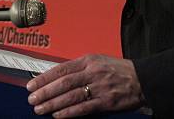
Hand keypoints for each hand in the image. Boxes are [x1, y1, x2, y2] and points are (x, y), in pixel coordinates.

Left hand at [26, 54, 144, 116]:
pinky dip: (69, 112)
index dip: (44, 77)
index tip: (32, 84)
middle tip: (32, 99)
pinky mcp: (106, 102)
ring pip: (70, 96)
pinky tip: (58, 116)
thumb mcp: (98, 61)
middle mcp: (92, 72)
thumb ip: (79, 68)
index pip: (61, 68)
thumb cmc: (118, 70)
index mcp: (88, 60)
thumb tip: (57, 77)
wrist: (141, 79)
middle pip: (63, 82)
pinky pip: (83, 108)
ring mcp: (99, 87)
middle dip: (45, 91)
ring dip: (53, 103)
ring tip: (40, 109)